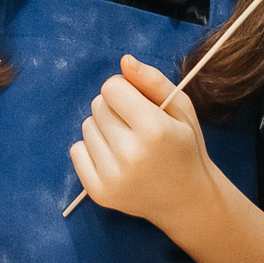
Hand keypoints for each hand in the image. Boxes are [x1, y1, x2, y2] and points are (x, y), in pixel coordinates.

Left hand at [71, 54, 218, 230]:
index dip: (124, 90)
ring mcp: (112, 176)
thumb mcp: (181, 109)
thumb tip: (124, 61)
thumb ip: (153, 80)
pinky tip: (114, 159)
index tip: (137, 103)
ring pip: (86, 126)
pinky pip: (76, 151)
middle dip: (114, 108)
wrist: (187, 201)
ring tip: (127, 143)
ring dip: (103, 129)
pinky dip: (91, 150)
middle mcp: (130, 154)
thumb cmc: (185, 148)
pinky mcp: (99, 192)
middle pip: (98, 105)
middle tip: (135, 126)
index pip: (111, 88)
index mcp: (154, 129)